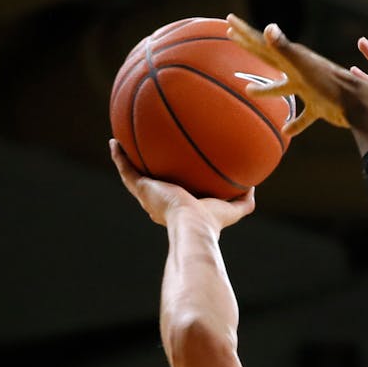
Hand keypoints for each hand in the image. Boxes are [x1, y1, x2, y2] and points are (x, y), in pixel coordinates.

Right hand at [110, 140, 253, 229]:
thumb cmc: (212, 221)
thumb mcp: (234, 210)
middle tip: (147, 157)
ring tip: (121, 144)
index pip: (174, 193)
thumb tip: (253, 185)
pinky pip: (125, 169)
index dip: (172, 184)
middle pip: (152, 183)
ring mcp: (148, 196)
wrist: (193, 224)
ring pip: (133, 175)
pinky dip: (119, 156)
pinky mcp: (141, 189)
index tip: (175, 172)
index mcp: (179, 208)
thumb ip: (245, 200)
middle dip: (149, 172)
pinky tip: (114, 142)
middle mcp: (160, 202)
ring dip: (126, 160)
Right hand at [226, 14, 367, 148]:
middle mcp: (298, 72)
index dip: (245, 33)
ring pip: (283, 89)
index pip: (262, 44)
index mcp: (292, 60)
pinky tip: (287, 130)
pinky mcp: (319, 108)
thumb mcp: (302, 64)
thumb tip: (267, 28)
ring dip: (266, 90)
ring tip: (250, 91)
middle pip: (268, 59)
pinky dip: (296, 124)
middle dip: (250, 47)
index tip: (229, 21)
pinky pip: (304, 117)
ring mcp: (309, 89)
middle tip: (232, 37)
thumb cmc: (330, 82)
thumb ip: (284, 47)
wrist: (358, 101)